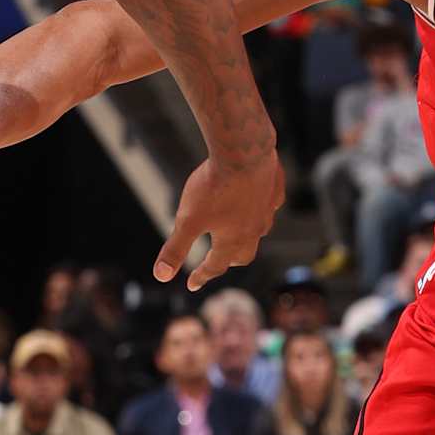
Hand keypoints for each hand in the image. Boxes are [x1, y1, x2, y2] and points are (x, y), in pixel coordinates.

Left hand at [153, 148, 284, 292]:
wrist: (244, 150)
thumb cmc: (215, 187)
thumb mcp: (187, 220)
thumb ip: (175, 248)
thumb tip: (161, 275)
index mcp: (233, 239)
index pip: (216, 266)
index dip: (201, 276)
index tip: (192, 284)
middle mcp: (255, 228)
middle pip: (244, 254)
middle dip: (229, 260)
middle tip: (216, 260)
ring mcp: (267, 207)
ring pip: (260, 229)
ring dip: (247, 236)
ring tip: (235, 231)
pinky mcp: (274, 187)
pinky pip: (270, 203)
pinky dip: (261, 208)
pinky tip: (255, 201)